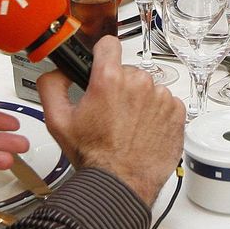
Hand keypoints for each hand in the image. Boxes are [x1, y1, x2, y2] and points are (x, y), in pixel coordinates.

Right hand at [38, 36, 184, 203]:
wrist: (121, 184)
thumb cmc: (94, 157)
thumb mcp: (58, 121)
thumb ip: (52, 86)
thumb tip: (58, 72)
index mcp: (109, 80)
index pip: (109, 44)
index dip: (102, 55)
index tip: (102, 65)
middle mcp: (139, 84)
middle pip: (128, 71)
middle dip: (119, 87)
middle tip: (110, 112)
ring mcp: (161, 97)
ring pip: (147, 87)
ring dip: (139, 101)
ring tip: (128, 126)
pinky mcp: (177, 112)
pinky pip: (166, 103)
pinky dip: (156, 114)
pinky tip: (143, 131)